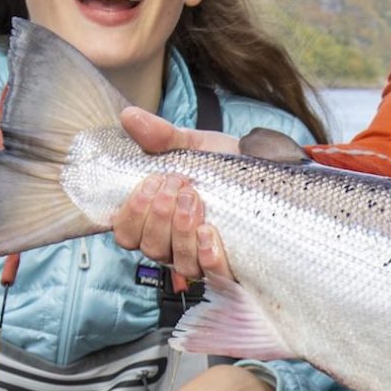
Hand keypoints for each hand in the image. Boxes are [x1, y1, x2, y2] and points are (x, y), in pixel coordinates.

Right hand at [111, 110, 242, 289]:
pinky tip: (209, 231)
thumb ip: (162, 136)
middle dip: (159, 215)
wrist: (265, 169)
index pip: (125, 233)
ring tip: (195, 198)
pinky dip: (205, 254)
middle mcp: (173, 243)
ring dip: (181, 229)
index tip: (150, 182)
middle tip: (178, 184)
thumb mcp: (193, 145)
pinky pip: (210, 273)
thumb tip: (130, 117)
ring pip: (176, 261)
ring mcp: (200, 256)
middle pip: (149, 248)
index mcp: (155, 218)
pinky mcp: (229, 264)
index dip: (130, 214)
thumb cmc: (223, 164)